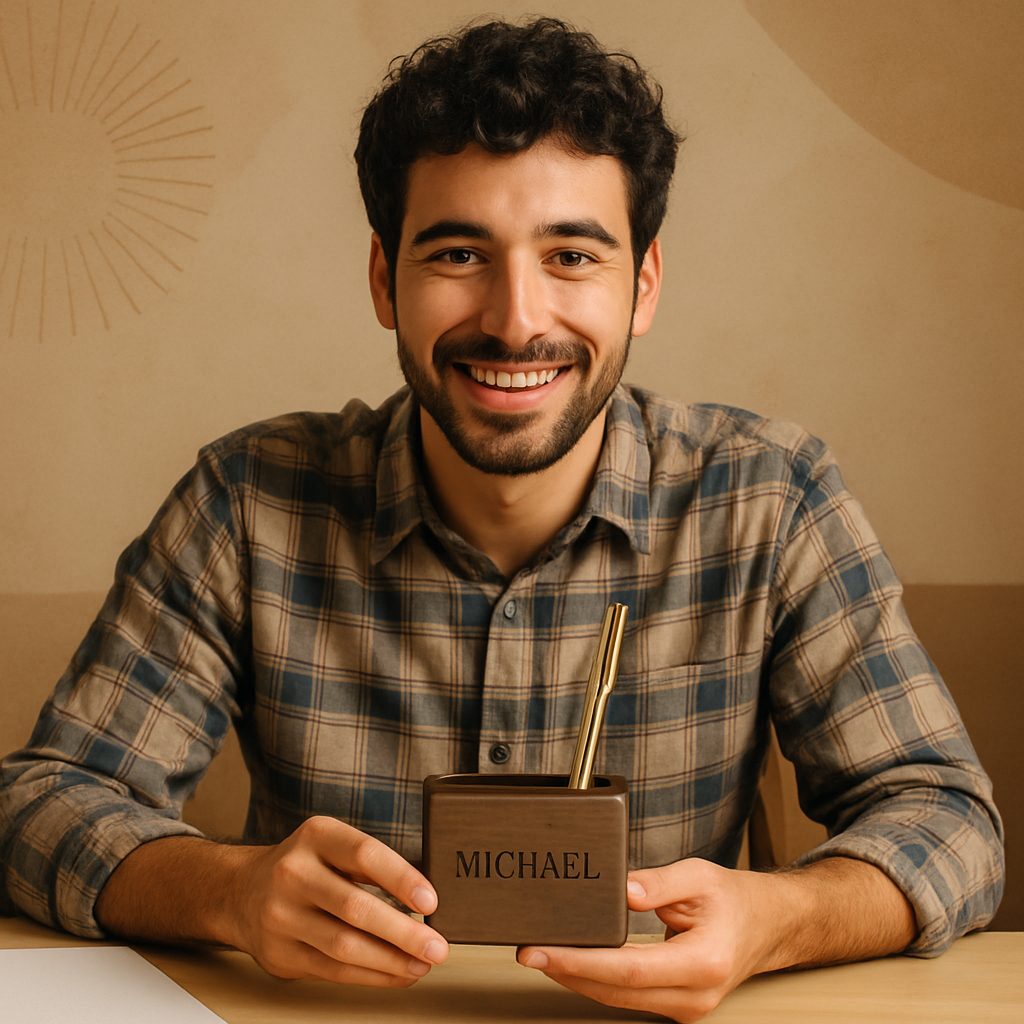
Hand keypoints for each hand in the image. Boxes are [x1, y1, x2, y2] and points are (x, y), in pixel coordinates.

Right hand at [95, 818, 449, 988]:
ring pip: (344, 946)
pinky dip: (371, 976)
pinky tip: (397, 973)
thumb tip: (426, 899)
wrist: (242, 892)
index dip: (402, 878)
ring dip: (391, 961)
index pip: (365, 854)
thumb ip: (370, 864)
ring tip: (422, 964)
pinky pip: (333, 971)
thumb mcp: (333, 844)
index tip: (431, 902)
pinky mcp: (278, 954)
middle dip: (403, 932)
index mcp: (316, 836)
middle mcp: (293, 873)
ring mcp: (281, 916)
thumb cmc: (305, 866)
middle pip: (355, 907)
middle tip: (437, 947)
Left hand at [516, 855, 915, 1021]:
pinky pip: (627, 998)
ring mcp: (686, 1009)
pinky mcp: (676, 1007)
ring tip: (540, 954)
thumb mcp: (699, 876)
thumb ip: (659, 883)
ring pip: (617, 999)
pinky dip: (596, 981)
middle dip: (566, 972)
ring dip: (576, 979)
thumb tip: (622, 890)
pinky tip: (572, 964)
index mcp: (703, 963)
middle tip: (527, 951)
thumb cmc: (736, 900)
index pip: (629, 969)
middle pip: (615, 990)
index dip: (580, 961)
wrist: (768, 926)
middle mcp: (694, 997)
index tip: (542, 951)